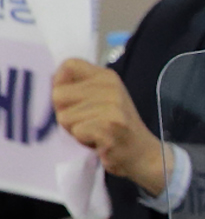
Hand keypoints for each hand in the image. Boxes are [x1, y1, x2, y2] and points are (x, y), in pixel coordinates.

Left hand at [53, 60, 164, 192]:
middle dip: (65, 112)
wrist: (143, 153)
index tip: (70, 99)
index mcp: (107, 77)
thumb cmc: (114, 127)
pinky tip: (100, 142)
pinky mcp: (110, 127)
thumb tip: (48, 83)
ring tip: (95, 132)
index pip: (69, 65)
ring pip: (64, 117)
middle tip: (86, 122)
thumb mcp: (101, 99)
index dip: (59, 82)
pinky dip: (84, 140)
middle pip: (59, 95)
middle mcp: (111, 87)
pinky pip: (77, 132)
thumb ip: (78, 87)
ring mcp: (113, 107)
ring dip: (75, 129)